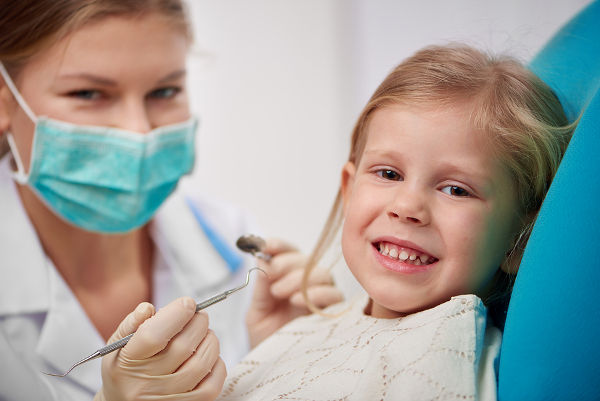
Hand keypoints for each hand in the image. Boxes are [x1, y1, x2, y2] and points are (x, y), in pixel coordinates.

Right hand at [94, 297, 225, 400]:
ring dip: (209, 340)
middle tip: (198, 315)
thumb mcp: (118, 345)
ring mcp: (166, 399)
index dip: (175, 314)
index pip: (153, 335)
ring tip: (203, 334)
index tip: (187, 303)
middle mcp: (145, 385)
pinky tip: (207, 355)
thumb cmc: (125, 368)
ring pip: (201, 364)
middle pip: (183, 347)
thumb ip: (132, 323)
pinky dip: (217, 364)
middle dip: (197, 323)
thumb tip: (148, 308)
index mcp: (127, 363)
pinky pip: (211, 386)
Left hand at [245, 238, 343, 347]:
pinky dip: (317, 293)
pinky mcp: (334, 313)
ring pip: (322, 274)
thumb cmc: (266, 338)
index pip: (289, 253)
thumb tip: (262, 259)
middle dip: (288, 262)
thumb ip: (260, 287)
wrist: (274, 367)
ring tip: (280, 292)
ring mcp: (322, 298)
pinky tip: (298, 300)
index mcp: (288, 278)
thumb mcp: (257, 311)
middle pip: (307, 260)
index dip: (280, 246)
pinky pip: (334, 296)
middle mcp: (308, 284)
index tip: (266, 245)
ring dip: (299, 278)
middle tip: (272, 272)